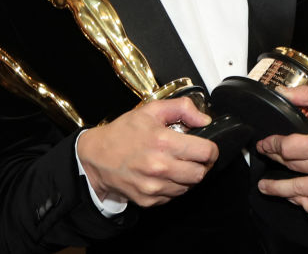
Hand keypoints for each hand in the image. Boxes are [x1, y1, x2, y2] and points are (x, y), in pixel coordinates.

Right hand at [77, 97, 217, 207]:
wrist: (95, 156)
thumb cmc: (123, 132)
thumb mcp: (151, 110)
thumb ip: (182, 108)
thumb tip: (204, 119)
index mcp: (163, 142)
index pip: (205, 152)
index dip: (211, 149)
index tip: (207, 147)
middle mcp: (159, 167)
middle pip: (200, 173)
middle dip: (202, 164)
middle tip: (194, 156)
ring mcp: (153, 186)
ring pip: (188, 187)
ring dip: (188, 176)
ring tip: (176, 164)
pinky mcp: (147, 200)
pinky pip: (173, 197)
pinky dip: (173, 187)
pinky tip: (164, 174)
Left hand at [255, 86, 307, 219]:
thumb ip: (305, 94)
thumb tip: (281, 93)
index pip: (289, 149)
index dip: (272, 145)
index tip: (264, 144)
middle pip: (292, 167)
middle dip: (274, 159)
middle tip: (266, 155)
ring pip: (300, 191)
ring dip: (279, 189)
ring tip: (266, 186)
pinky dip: (304, 205)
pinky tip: (295, 197)